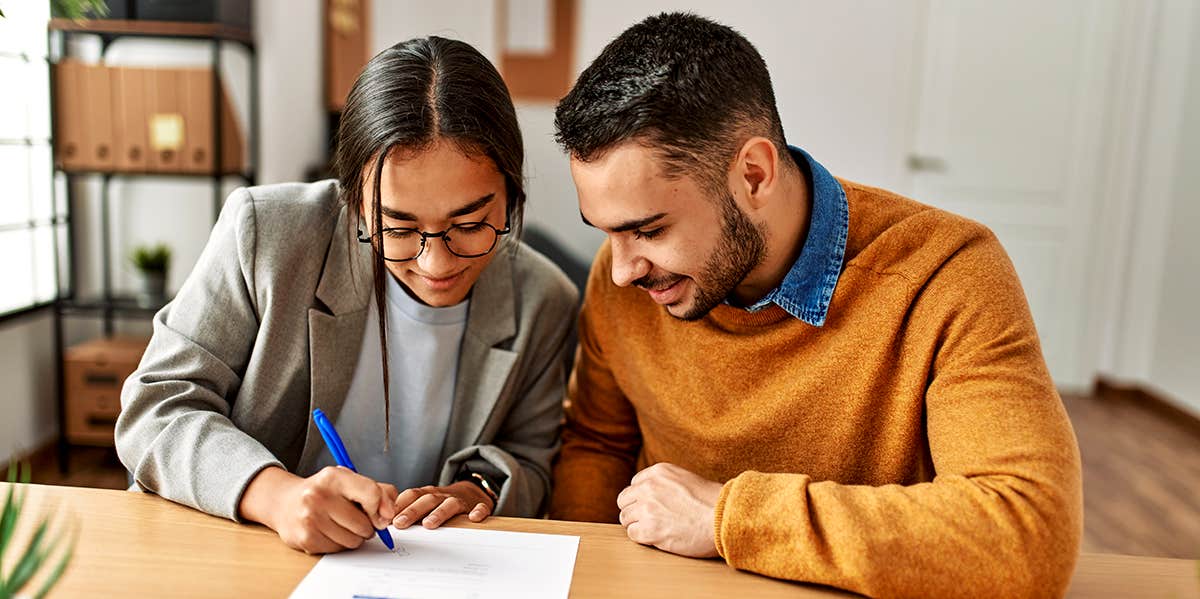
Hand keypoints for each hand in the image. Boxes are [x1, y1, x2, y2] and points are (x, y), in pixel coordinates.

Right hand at [239, 466, 398, 553]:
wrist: (284, 502)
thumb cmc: (324, 491)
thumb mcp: (350, 481)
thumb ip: (378, 491)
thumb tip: (389, 514)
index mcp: (334, 477)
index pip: (371, 494)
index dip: (384, 508)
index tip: (383, 514)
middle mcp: (319, 496)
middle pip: (364, 524)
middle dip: (367, 526)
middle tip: (357, 519)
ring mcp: (310, 518)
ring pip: (353, 540)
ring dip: (354, 537)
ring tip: (341, 524)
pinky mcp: (305, 538)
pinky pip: (338, 549)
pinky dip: (339, 544)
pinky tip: (329, 532)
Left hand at [392, 481, 494, 528]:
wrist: (472, 492)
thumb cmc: (442, 501)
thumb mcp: (425, 501)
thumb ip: (407, 509)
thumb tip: (383, 523)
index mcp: (428, 494)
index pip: (411, 495)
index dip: (399, 506)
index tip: (386, 518)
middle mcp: (442, 495)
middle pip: (427, 500)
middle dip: (412, 511)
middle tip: (400, 523)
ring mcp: (460, 500)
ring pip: (449, 504)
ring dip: (439, 513)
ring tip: (429, 524)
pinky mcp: (477, 505)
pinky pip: (479, 507)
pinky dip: (477, 512)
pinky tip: (472, 518)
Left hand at [616, 462, 722, 557]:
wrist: (725, 517)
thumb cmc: (712, 502)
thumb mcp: (685, 479)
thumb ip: (664, 483)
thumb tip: (648, 496)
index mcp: (658, 472)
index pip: (634, 485)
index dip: (641, 499)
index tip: (652, 507)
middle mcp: (649, 487)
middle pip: (624, 501)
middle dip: (634, 511)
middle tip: (650, 521)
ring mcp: (647, 508)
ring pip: (625, 518)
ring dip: (638, 525)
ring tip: (657, 529)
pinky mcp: (649, 530)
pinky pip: (632, 534)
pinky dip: (643, 538)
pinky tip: (659, 537)